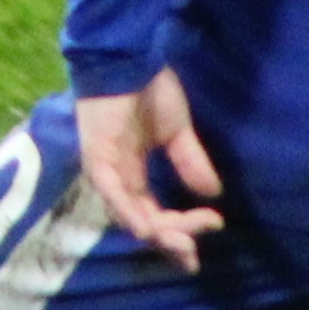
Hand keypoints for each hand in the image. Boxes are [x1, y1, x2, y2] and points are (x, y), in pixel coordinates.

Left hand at [76, 69, 225, 275]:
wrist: (130, 58)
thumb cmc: (149, 90)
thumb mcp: (177, 132)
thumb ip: (190, 162)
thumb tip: (213, 194)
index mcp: (134, 174)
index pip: (154, 215)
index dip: (180, 232)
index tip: (209, 238)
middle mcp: (117, 179)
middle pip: (142, 223)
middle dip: (170, 241)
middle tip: (194, 251)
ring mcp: (105, 169)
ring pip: (128, 215)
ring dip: (157, 232)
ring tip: (182, 244)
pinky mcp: (96, 156)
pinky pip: (110, 191)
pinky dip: (128, 210)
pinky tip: (148, 227)